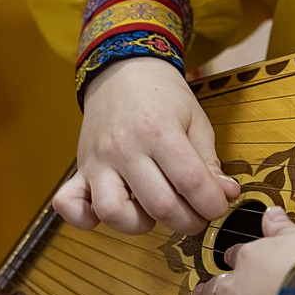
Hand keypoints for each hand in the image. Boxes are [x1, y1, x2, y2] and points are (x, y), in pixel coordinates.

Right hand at [53, 58, 240, 234]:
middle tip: (196, 214)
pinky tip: (110, 212)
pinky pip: (68, 204)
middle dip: (188, 221)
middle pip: (160, 206)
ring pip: (113, 213)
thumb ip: (210, 162)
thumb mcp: (195, 121)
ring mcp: (99, 161)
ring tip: (155, 212)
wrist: (123, 70)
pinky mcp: (80, 170)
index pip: (192, 183)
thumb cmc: (163, 97)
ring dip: (140, 224)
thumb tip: (226, 195)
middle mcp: (125, 148)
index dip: (213, 204)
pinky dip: (84, 218)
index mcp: (159, 131)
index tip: (217, 205)